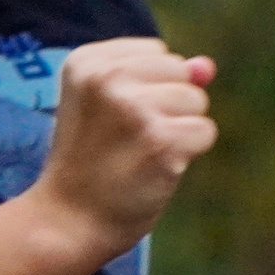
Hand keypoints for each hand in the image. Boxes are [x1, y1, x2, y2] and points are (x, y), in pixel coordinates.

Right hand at [26, 38, 216, 260]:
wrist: (67, 222)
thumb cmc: (92, 163)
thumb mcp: (111, 107)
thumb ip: (161, 78)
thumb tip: (206, 66)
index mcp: (86, 61)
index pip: (158, 52)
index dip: (149, 88)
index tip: (112, 120)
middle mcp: (106, 77)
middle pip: (180, 72)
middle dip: (169, 106)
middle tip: (126, 140)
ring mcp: (133, 108)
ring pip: (197, 100)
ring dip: (179, 130)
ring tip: (139, 154)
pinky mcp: (159, 140)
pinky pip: (204, 131)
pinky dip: (189, 154)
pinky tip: (155, 169)